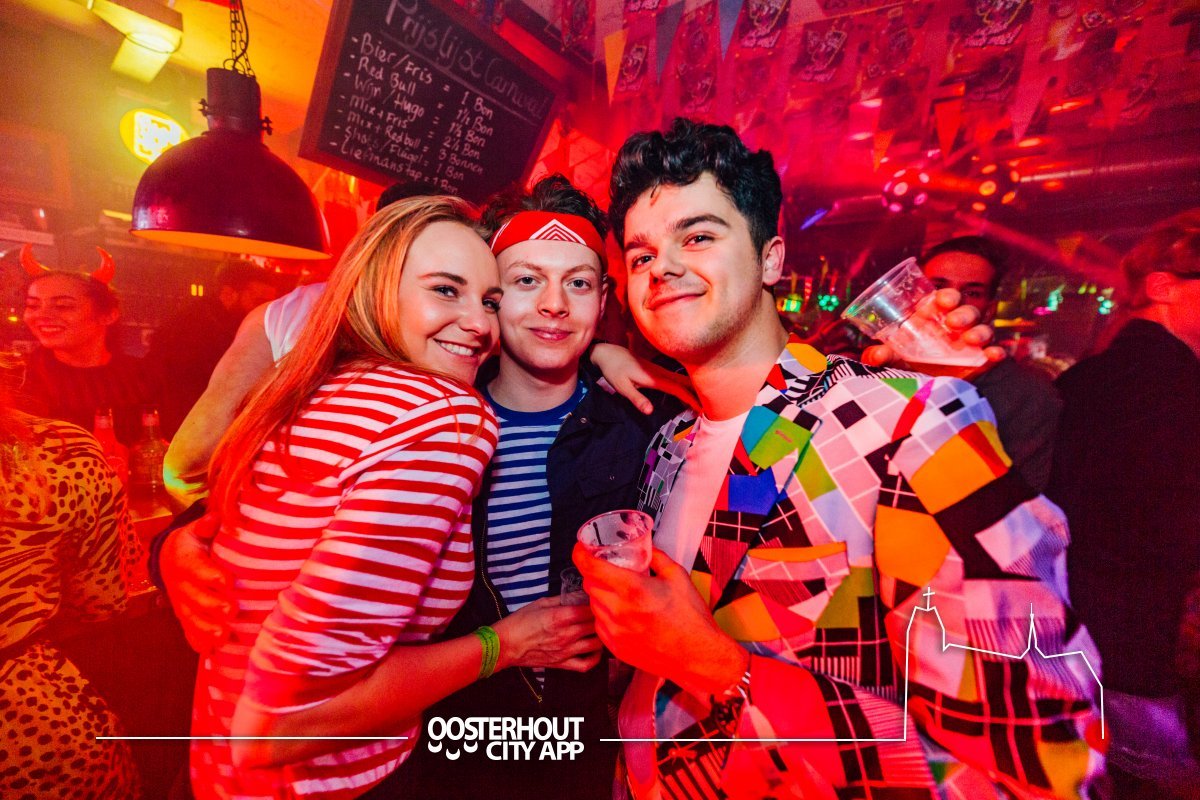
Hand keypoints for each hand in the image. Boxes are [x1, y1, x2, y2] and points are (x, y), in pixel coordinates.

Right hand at [160, 514, 233, 652]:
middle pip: (195, 597)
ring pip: (191, 617)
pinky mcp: (184, 616)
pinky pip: (188, 631)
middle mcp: (180, 584)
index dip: (210, 575)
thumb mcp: (196, 530)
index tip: (227, 581)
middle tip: (231, 611)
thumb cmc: (194, 543)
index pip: (196, 568)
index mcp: (184, 560)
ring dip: (205, 628)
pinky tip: (210, 651)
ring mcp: (181, 603)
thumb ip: (205, 526)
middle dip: (212, 605)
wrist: (169, 559)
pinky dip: (198, 641)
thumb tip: (214, 517)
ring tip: (222, 635)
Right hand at [492, 596, 601, 672]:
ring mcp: (566, 651)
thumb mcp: (540, 603)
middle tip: (601, 613)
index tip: (598, 600)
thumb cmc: (520, 622)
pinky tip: (595, 649)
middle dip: (600, 618)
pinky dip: (596, 658)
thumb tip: (579, 594)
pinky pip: (587, 665)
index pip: (588, 610)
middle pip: (595, 626)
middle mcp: (566, 635)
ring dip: (601, 635)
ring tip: (600, 629)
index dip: (596, 604)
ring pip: (596, 644)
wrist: (506, 645)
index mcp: (559, 617)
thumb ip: (562, 598)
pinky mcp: (563, 664)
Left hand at [574, 546, 746, 695]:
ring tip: (622, 595)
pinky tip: (625, 614)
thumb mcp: (677, 576)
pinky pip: (600, 624)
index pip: (590, 567)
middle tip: (610, 571)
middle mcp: (618, 611)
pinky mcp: (615, 648)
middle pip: (589, 584)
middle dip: (595, 573)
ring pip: (593, 604)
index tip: (582, 548)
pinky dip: (606, 615)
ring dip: (602, 595)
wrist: (697, 655)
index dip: (580, 553)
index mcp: (632, 589)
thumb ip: (657, 557)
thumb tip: (646, 548)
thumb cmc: (691, 618)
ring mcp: (614, 632)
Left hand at [589, 342, 699, 413]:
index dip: (690, 398)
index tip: (701, 408)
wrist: (609, 353)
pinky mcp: (656, 369)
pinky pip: (675, 377)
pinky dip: (685, 383)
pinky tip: (689, 388)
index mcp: (653, 377)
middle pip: (683, 382)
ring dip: (692, 387)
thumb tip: (650, 411)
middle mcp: (659, 372)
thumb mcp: (621, 387)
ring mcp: (659, 369)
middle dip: (697, 392)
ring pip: (681, 378)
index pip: (676, 389)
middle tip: (710, 405)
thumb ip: (636, 399)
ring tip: (704, 398)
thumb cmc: (613, 370)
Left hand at [860, 288, 1006, 367]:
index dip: (946, 296)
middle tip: (952, 322)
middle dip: (963, 313)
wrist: (922, 388)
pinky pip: (996, 352)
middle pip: (967, 310)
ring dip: (980, 331)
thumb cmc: (907, 361)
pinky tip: (993, 355)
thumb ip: (879, 355)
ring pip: (983, 329)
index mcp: (934, 316)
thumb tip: (874, 355)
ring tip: (971, 340)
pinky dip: (998, 351)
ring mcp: (970, 342)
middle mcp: (955, 326)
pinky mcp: (982, 360)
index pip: (944, 298)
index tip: (942, 301)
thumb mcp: (892, 358)